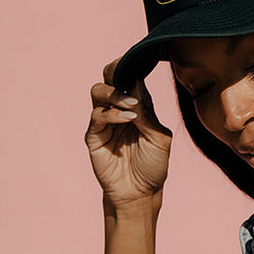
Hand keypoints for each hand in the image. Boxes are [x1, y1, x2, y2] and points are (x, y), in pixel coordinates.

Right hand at [86, 61, 172, 207]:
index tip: (140, 60)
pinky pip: (97, 115)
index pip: (131, 78)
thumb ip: (148, 113)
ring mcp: (105, 121)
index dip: (133, 67)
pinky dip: (113, 113)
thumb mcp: (159, 138)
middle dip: (115, 69)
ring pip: (98, 91)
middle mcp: (119, 109)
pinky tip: (128, 119)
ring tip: (130, 105)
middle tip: (125, 71)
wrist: (141, 193)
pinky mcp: (94, 135)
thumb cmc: (153, 166)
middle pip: (109, 77)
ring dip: (114, 93)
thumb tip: (137, 85)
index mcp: (138, 106)